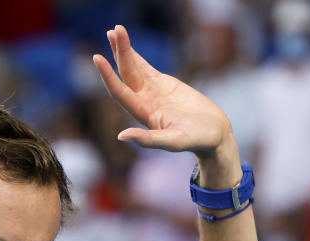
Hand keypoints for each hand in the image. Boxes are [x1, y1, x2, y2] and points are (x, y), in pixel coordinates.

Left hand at [93, 25, 240, 187]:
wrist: (212, 134)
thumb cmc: (196, 141)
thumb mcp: (174, 142)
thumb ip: (148, 140)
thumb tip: (121, 136)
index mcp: (142, 113)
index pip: (119, 91)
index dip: (107, 75)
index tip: (97, 58)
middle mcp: (142, 101)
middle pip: (125, 74)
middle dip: (118, 53)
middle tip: (112, 30)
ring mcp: (152, 91)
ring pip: (133, 67)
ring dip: (123, 50)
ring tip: (114, 30)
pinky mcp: (163, 84)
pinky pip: (145, 67)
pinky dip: (135, 55)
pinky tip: (125, 45)